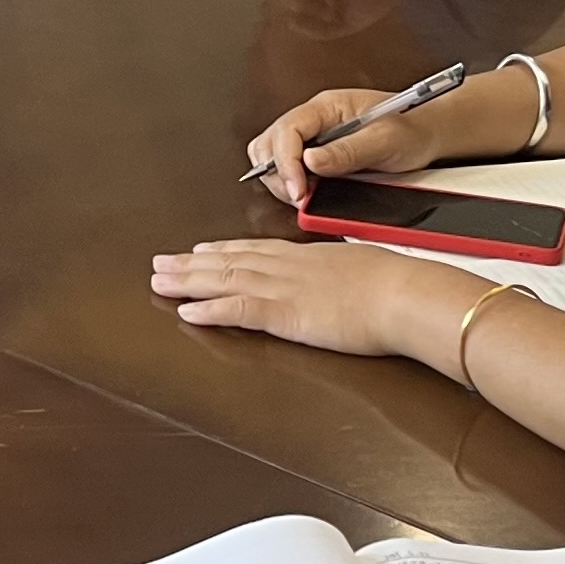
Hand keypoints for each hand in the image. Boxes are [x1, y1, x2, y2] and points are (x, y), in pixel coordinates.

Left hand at [152, 236, 483, 361]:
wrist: (405, 294)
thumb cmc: (396, 284)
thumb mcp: (365, 268)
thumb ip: (346, 273)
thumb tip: (347, 277)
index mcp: (307, 256)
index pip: (256, 250)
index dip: (223, 250)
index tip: (200, 249)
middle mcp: (288, 267)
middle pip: (230, 261)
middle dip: (192, 263)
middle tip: (161, 263)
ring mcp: (284, 288)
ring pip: (225, 280)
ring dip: (189, 281)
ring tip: (159, 281)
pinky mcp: (286, 314)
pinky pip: (238, 310)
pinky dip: (210, 309)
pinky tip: (186, 311)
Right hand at [240, 82, 456, 208]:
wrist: (428, 134)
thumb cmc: (411, 130)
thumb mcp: (385, 142)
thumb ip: (348, 152)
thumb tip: (310, 162)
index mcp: (327, 107)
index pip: (288, 129)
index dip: (285, 162)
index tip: (298, 191)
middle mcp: (314, 120)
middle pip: (269, 142)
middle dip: (277, 173)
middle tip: (300, 197)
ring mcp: (313, 137)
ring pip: (272, 156)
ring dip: (282, 180)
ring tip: (307, 197)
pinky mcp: (317, 155)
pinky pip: (288, 168)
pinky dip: (291, 184)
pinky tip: (310, 194)